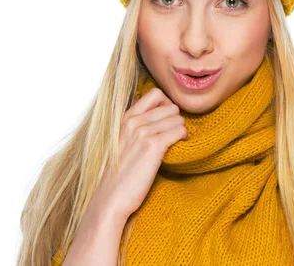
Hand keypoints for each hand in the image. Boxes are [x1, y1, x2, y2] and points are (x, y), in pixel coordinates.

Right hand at [92, 87, 188, 220]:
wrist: (109, 199)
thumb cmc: (118, 175)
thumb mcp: (122, 142)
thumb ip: (135, 126)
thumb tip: (157, 117)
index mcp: (125, 118)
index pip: (155, 94)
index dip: (167, 105)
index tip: (167, 121)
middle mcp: (134, 121)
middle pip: (170, 106)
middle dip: (176, 120)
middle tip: (174, 135)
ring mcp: (143, 132)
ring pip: (178, 118)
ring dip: (181, 130)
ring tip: (176, 143)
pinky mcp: (154, 146)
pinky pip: (180, 131)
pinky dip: (184, 138)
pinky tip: (179, 148)